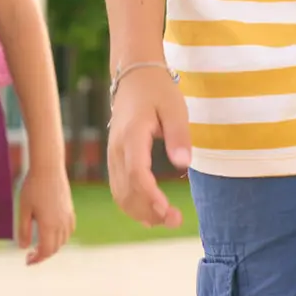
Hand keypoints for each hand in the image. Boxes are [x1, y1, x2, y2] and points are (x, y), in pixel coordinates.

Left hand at [18, 165, 75, 264]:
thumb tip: (23, 247)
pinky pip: (68, 230)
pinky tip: (51, 233)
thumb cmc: (33, 187)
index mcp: (49, 225)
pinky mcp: (70, 209)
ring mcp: (68, 216)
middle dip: (43, 254)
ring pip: (63, 240)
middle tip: (30, 255)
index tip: (27, 261)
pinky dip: (61, 237)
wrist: (48, 168)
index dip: (37, 259)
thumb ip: (23, 230)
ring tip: (39, 245)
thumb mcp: (24, 209)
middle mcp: (61, 223)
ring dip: (52, 246)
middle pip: (55, 248)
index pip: (46, 251)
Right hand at [107, 65, 191, 227]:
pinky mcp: (114, 158)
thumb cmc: (158, 90)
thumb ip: (178, 135)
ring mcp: (112, 154)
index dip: (150, 196)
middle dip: (149, 211)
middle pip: (126, 190)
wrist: (134, 75)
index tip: (167, 210)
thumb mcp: (175, 108)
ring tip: (167, 220)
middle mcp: (117, 148)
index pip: (136, 173)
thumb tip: (183, 164)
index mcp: (132, 135)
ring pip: (119, 193)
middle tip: (176, 220)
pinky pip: (118, 188)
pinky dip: (132, 205)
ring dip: (141, 212)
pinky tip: (150, 214)